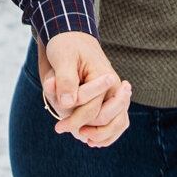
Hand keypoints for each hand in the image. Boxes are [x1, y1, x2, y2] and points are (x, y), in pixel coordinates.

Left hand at [43, 31, 132, 147]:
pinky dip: (108, 133)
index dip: (75, 120)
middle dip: (87, 129)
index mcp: (105, 77)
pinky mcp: (111, 97)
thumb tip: (67, 103)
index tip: (58, 127)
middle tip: (63, 129)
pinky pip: (117, 120)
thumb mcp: (63, 58)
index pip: (93, 108)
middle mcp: (114, 87)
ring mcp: (115, 93)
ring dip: (102, 135)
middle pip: (107, 118)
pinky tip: (93, 140)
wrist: (73, 36)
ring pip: (118, 122)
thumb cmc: (66, 46)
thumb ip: (65, 80)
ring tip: (84, 140)